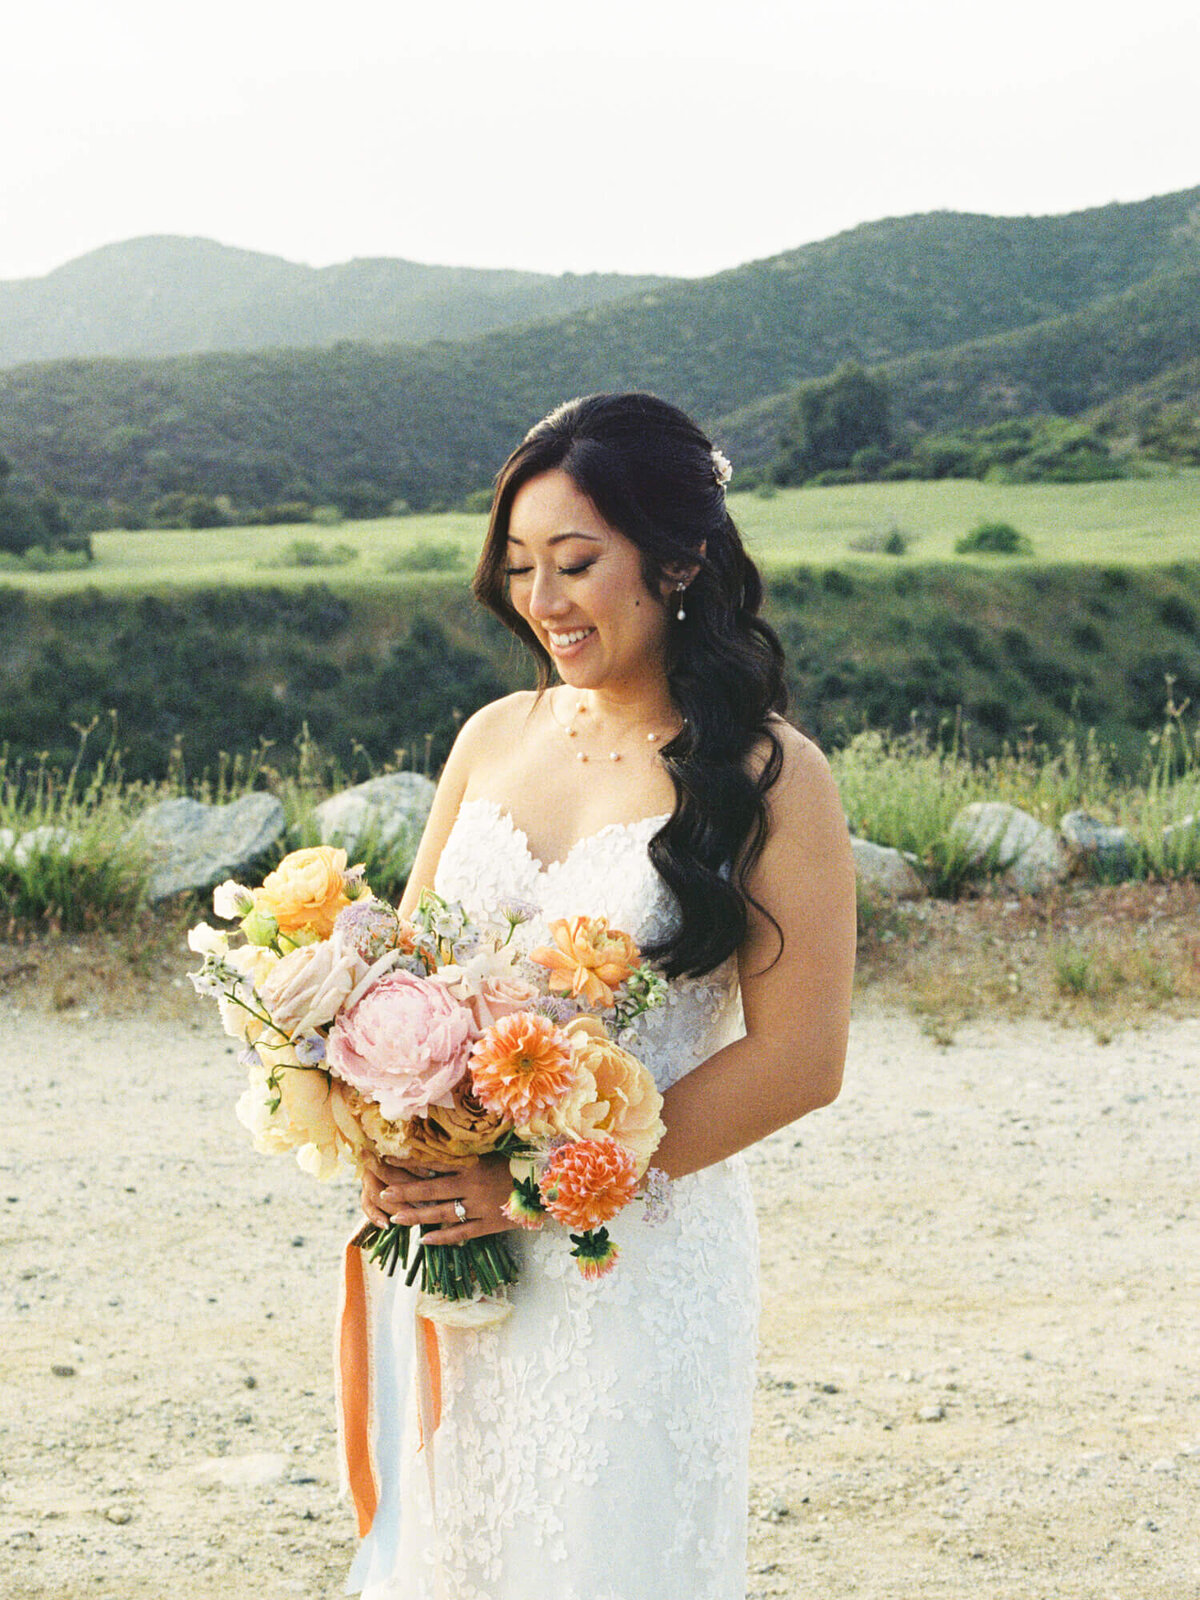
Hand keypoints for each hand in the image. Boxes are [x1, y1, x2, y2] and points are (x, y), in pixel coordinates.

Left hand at [368, 1153, 516, 1245]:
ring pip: (442, 1213)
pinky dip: (442, 1238)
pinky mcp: (489, 1224)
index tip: (389, 1160)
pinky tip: (424, 1240)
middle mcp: (472, 1185)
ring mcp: (480, 1207)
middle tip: (383, 1194)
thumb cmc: (521, 1162)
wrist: (548, 1184)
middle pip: (432, 1189)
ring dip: (417, 1216)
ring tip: (396, 1219)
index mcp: (473, 1164)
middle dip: (406, 1191)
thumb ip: (470, 1153)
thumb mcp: (494, 1152)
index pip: (435, 1162)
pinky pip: (461, 1233)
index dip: (411, 1162)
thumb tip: (443, 1149)